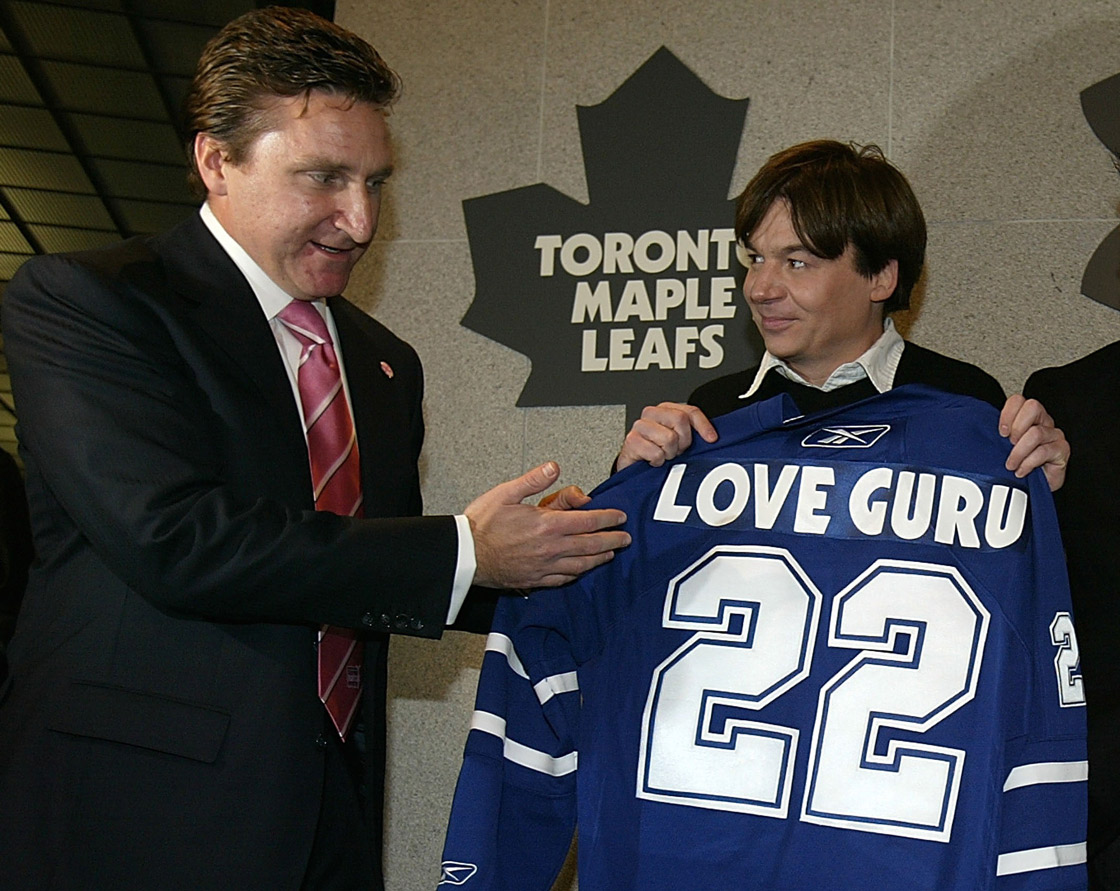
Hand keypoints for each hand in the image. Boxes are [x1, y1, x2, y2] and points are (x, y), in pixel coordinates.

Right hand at [466, 462, 630, 588]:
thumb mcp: (506, 492)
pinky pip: (564, 579)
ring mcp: (544, 567)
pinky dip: (578, 574)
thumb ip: (534, 480)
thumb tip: (554, 467)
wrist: (465, 554)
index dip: (607, 519)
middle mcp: (550, 548)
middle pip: (590, 545)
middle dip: (611, 541)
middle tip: (625, 538)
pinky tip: (582, 570)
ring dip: (599, 559)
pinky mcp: (535, 579)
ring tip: (610, 554)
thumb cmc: (482, 524)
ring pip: (581, 564)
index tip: (620, 517)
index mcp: (546, 524)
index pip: (587, 521)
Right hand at [616, 402, 717, 470]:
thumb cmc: (657, 452)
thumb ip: (692, 433)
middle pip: (680, 419)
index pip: (690, 411)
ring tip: (663, 455)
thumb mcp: (679, 441)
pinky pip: (656, 452)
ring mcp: (640, 425)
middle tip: (676, 450)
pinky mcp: (631, 440)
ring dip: (669, 453)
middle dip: (683, 441)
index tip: (711, 439)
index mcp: (666, 409)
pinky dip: (657, 461)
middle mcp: (652, 413)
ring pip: (669, 438)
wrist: (634, 466)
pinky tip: (653, 460)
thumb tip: (712, 437)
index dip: (703, 425)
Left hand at [998, 394, 1068, 491]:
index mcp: (1026, 417)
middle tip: (1009, 445)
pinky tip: (1021, 471)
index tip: (1000, 433)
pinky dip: (1028, 463)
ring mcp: (1054, 435)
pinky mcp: (1062, 449)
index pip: (1018, 400)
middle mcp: (1042, 422)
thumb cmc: (1015, 465)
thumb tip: (978, 432)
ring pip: (1036, 433)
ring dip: (1018, 452)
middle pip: (1033, 407)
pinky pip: (1043, 451)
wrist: (1032, 487)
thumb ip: (995, 437)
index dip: (1007, 414)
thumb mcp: (1001, 448)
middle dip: (1016, 427)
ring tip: (1011, 465)